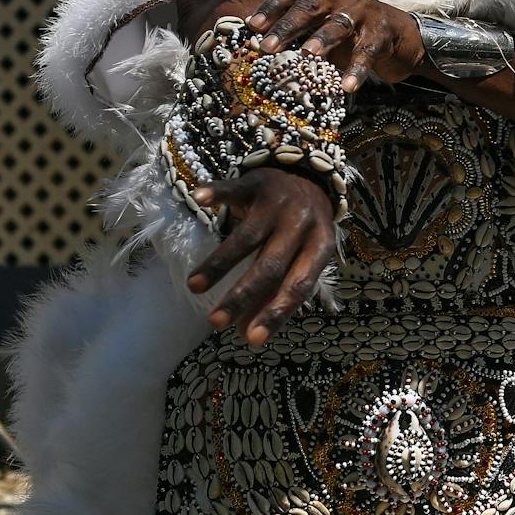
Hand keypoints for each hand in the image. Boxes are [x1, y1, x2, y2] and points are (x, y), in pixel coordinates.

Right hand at [184, 168, 338, 343]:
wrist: (310, 175)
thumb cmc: (301, 230)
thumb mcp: (303, 256)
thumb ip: (279, 291)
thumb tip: (249, 334)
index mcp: (320, 246)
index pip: (299, 285)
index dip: (277, 312)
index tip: (252, 339)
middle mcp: (302, 224)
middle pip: (270, 265)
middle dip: (242, 296)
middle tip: (216, 322)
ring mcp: (279, 202)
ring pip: (247, 236)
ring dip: (219, 263)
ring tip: (194, 286)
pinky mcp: (257, 182)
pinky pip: (234, 189)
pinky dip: (216, 194)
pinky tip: (199, 200)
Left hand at [249, 0, 422, 91]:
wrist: (403, 37)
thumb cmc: (355, 34)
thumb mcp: (325, 29)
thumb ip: (301, 34)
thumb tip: (262, 49)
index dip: (271, 9)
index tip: (252, 27)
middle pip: (310, 8)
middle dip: (287, 27)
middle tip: (267, 47)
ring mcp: (364, 12)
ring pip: (339, 24)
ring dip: (322, 39)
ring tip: (308, 55)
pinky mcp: (383, 32)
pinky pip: (367, 51)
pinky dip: (356, 69)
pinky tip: (347, 86)